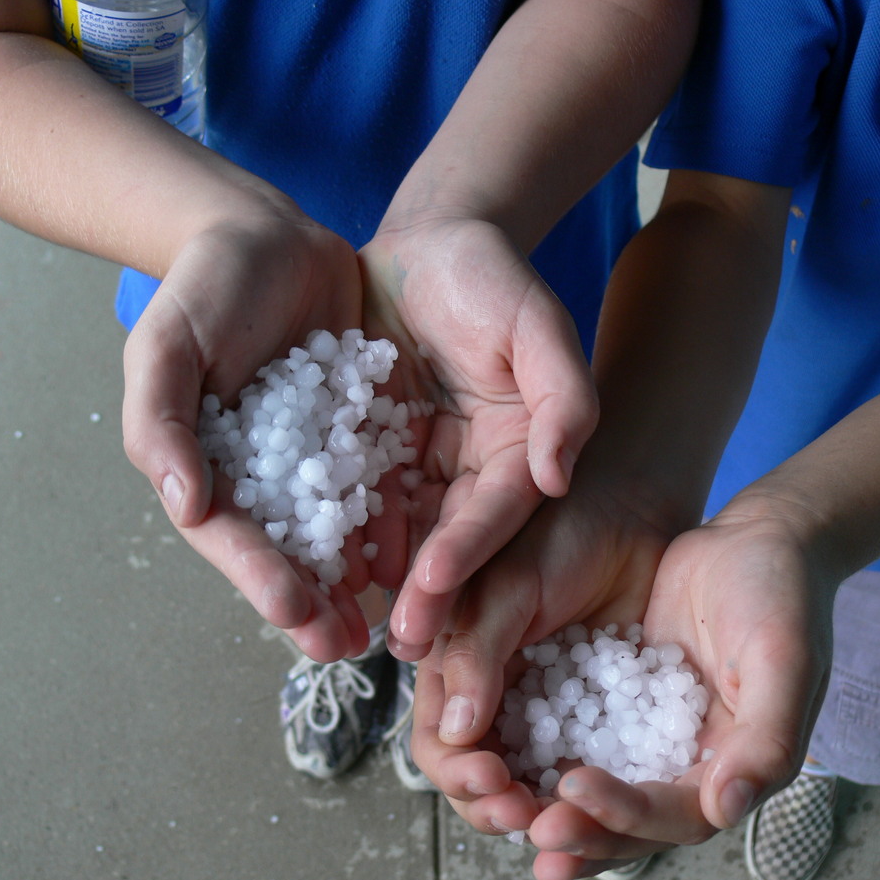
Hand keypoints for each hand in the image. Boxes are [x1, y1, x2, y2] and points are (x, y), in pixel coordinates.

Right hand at [123, 219, 384, 662]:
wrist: (267, 236)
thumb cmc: (203, 287)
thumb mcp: (167, 342)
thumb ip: (162, 421)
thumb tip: (181, 503)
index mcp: (209, 465)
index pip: (234, 535)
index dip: (261, 577)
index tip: (295, 616)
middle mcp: (262, 471)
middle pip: (288, 548)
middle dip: (315, 601)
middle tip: (348, 646)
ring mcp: (313, 453)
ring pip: (338, 527)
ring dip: (359, 576)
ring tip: (391, 619)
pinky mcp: (358, 428)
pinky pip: (379, 480)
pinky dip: (395, 518)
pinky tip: (422, 552)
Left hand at [358, 215, 599, 659]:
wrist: (425, 242)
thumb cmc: (490, 274)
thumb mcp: (538, 322)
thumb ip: (563, 395)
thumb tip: (560, 478)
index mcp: (519, 446)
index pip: (498, 508)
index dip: (470, 547)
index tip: (435, 584)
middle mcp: (471, 466)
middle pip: (451, 534)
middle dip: (428, 587)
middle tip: (401, 638)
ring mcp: (419, 460)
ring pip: (401, 526)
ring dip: (379, 574)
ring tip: (351, 618)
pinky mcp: (373, 448)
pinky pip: (354, 493)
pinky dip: (339, 528)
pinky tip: (316, 563)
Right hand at [406, 445, 683, 875]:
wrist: (637, 504)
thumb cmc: (564, 527)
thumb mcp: (512, 583)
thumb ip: (477, 651)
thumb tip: (454, 729)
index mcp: (456, 659)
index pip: (437, 737)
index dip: (456, 768)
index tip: (491, 777)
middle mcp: (492, 690)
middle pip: (476, 773)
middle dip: (493, 801)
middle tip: (526, 810)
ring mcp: (543, 705)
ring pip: (526, 781)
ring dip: (537, 809)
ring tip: (565, 818)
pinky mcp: (593, 710)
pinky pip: (581, 766)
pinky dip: (585, 795)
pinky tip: (603, 804)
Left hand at [524, 512, 832, 879]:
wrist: (759, 538)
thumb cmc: (783, 594)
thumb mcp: (783, 658)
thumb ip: (765, 739)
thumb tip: (726, 809)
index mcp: (738, 767)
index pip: (676, 815)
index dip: (625, 813)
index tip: (572, 788)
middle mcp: (693, 763)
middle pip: (630, 821)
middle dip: (581, 829)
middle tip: (531, 831)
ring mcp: (654, 733)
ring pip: (600, 787)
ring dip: (556, 806)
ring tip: (504, 814)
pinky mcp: (622, 698)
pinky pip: (580, 733)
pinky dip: (544, 749)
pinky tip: (501, 752)